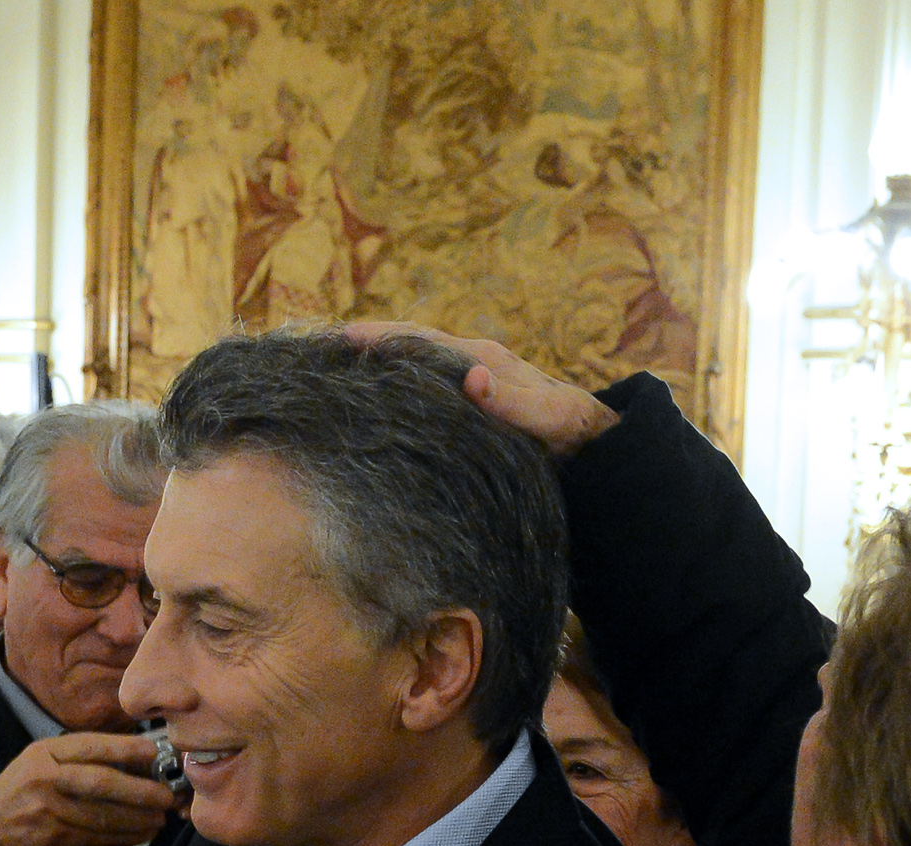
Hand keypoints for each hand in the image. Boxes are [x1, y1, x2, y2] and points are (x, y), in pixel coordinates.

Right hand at [0, 734, 176, 845]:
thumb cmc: (24, 789)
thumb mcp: (42, 761)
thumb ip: (80, 758)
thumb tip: (136, 762)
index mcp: (45, 753)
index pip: (90, 746)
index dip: (124, 749)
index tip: (153, 753)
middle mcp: (45, 779)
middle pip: (100, 782)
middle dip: (139, 790)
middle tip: (165, 797)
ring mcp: (48, 811)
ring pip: (103, 816)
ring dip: (137, 820)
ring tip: (159, 819)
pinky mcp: (53, 839)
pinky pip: (96, 838)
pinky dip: (123, 837)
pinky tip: (141, 835)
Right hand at [343, 321, 618, 456]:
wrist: (596, 442)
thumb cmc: (573, 430)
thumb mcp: (550, 418)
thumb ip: (513, 402)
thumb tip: (471, 378)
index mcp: (482, 360)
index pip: (420, 340)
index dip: (380, 338)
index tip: (339, 339)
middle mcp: (470, 363)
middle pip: (407, 344)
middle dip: (363, 344)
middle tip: (314, 350)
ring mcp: (466, 381)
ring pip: (412, 365)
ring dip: (373, 365)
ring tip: (329, 371)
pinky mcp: (466, 402)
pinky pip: (422, 387)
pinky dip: (393, 386)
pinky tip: (371, 400)